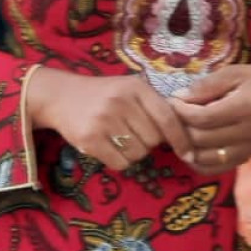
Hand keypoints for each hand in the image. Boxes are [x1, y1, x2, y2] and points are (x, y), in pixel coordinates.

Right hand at [26, 69, 190, 170]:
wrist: (61, 96)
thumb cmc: (103, 95)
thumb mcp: (129, 89)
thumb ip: (153, 106)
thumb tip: (184, 135)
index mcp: (136, 87)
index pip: (167, 117)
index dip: (181, 139)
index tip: (189, 154)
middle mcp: (121, 101)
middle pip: (154, 140)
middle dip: (148, 141)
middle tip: (132, 132)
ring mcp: (104, 120)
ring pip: (138, 153)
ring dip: (133, 152)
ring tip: (118, 138)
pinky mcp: (90, 138)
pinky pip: (120, 163)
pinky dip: (118, 161)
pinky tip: (108, 146)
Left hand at [169, 66, 250, 174]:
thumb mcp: (234, 73)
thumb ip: (206, 86)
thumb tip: (179, 97)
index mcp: (244, 108)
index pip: (203, 118)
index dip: (181, 112)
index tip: (172, 100)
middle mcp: (247, 133)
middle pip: (202, 139)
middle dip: (180, 127)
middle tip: (172, 115)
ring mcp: (247, 150)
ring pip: (205, 158)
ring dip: (186, 146)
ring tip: (179, 130)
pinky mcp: (245, 159)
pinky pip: (216, 169)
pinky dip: (197, 162)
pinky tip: (190, 147)